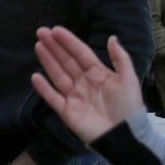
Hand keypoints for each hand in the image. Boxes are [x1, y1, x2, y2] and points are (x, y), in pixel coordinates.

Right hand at [31, 27, 143, 143]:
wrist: (125, 135)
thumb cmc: (129, 107)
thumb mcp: (128, 79)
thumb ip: (120, 58)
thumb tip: (112, 37)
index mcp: (98, 73)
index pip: (80, 53)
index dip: (68, 41)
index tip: (56, 29)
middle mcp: (84, 82)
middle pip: (66, 61)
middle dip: (54, 46)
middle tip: (41, 32)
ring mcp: (75, 97)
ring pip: (58, 75)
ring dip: (48, 60)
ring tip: (38, 46)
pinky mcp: (68, 112)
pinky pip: (53, 97)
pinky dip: (44, 88)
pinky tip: (35, 76)